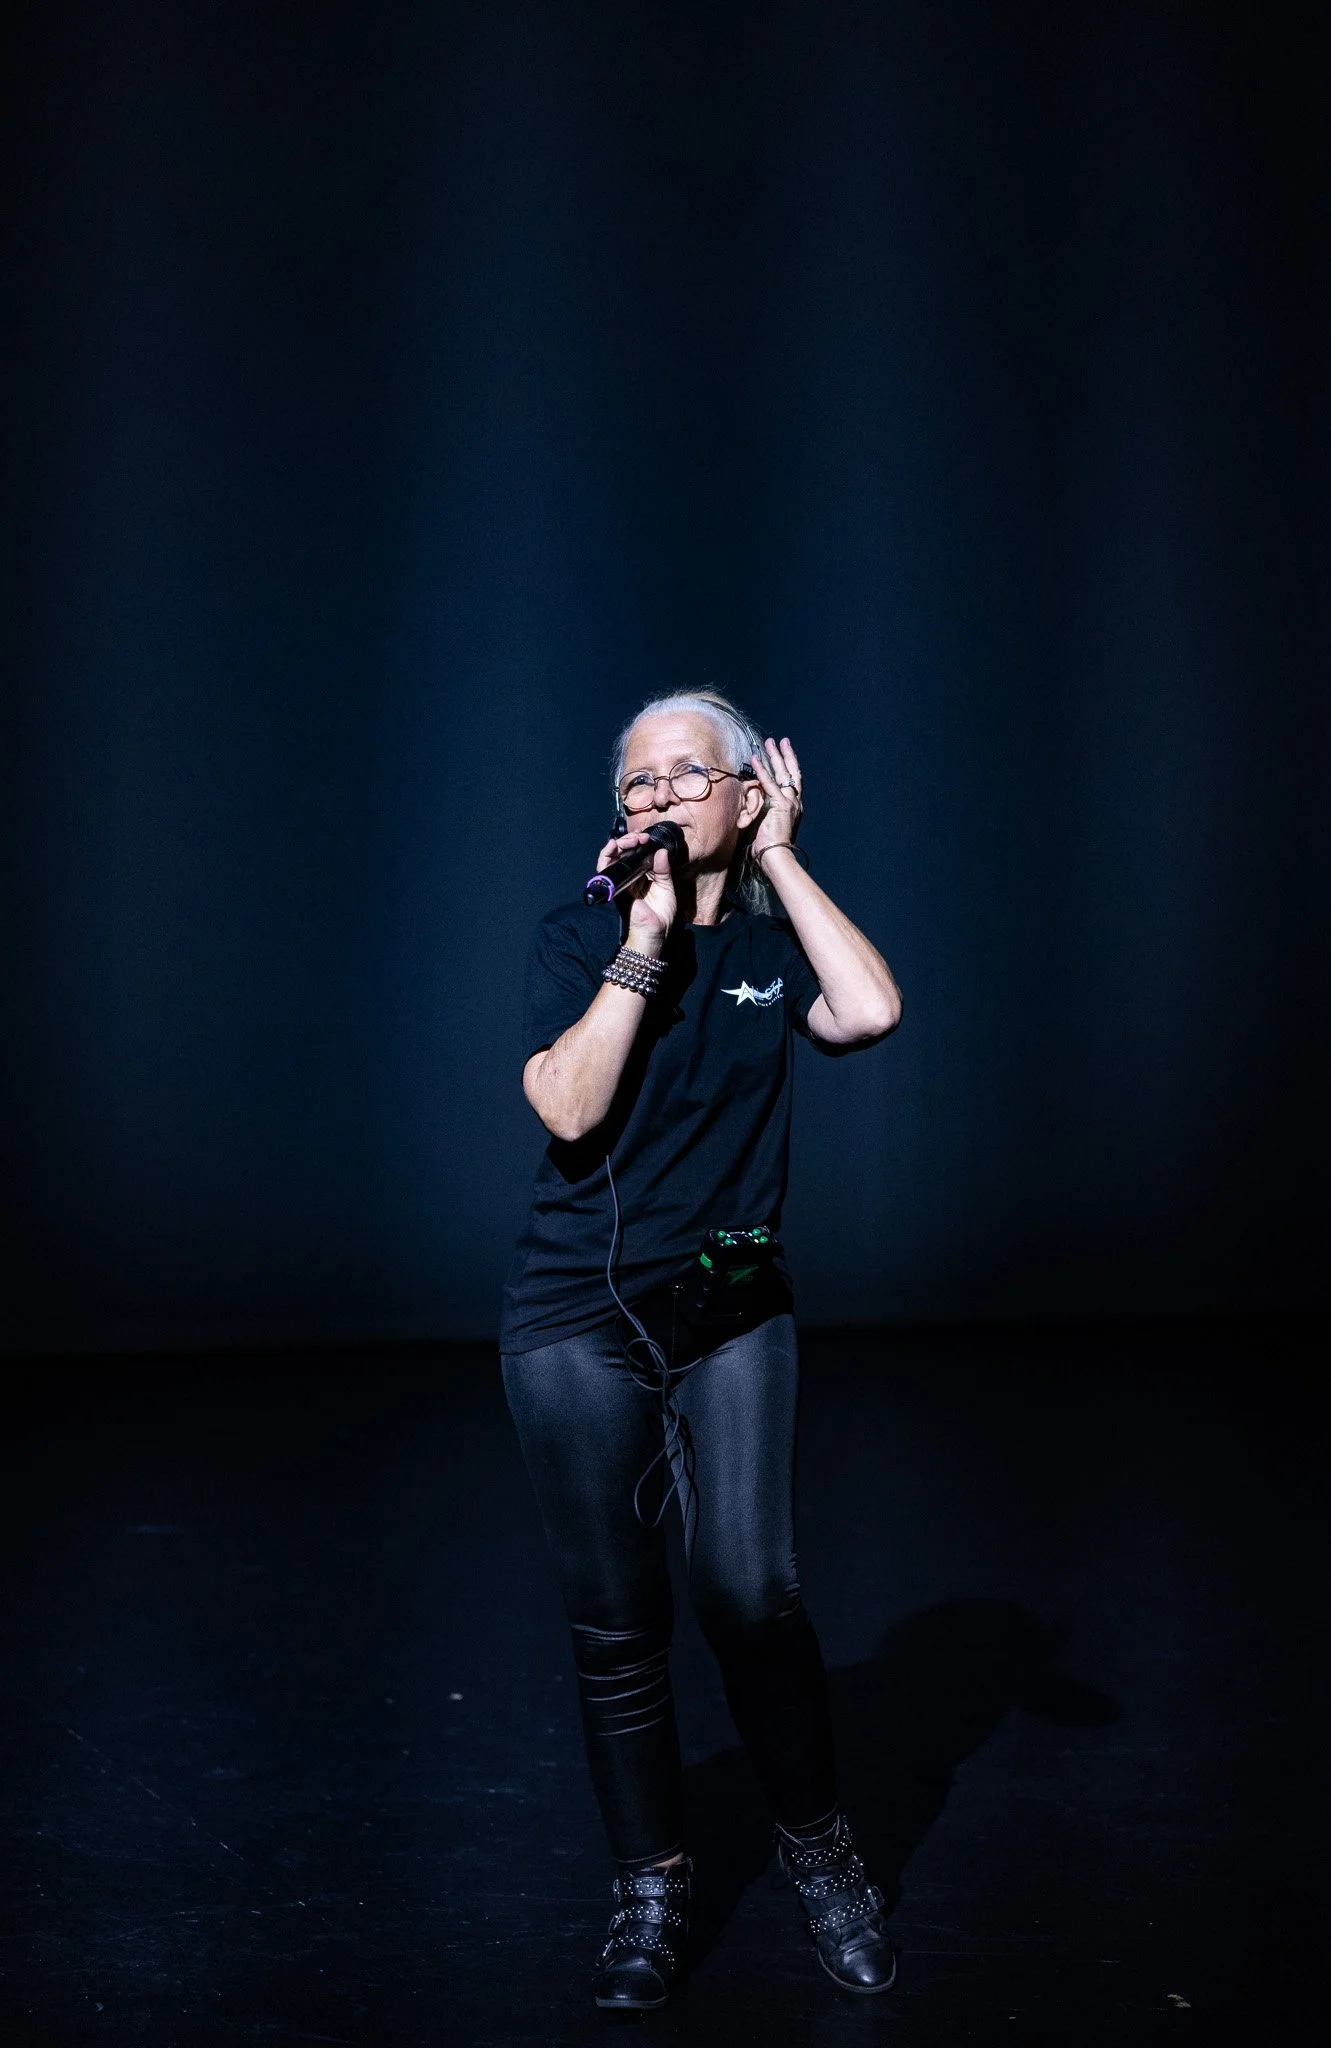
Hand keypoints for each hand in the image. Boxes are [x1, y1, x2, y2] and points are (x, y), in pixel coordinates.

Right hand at [595, 829, 675, 951]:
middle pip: (623, 853)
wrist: (652, 934)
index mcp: (643, 876)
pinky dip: (606, 856)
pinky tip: (613, 846)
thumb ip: (663, 870)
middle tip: (640, 837)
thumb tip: (662, 851)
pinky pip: (604, 869)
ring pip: (612, 857)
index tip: (647, 837)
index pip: (637, 854)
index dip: (639, 843)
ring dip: (620, 845)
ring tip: (630, 840)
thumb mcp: (667, 888)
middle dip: (630, 840)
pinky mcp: (613, 887)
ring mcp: (620, 882)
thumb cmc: (660, 916)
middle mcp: (630, 876)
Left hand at [748, 736, 803, 864]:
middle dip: (785, 755)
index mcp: (794, 807)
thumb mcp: (765, 823)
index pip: (792, 782)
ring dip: (775, 756)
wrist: (776, 856)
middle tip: (781, 741)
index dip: (789, 766)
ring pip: (783, 773)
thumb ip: (760, 810)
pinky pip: (769, 783)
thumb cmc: (769, 847)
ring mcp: (790, 802)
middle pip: (792, 772)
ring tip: (769, 743)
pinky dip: (762, 770)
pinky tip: (755, 759)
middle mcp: (795, 802)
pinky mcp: (781, 805)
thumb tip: (747, 803)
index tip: (784, 754)